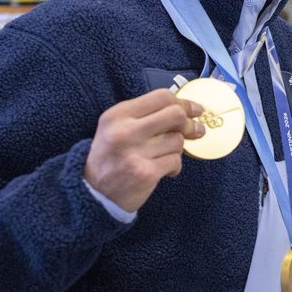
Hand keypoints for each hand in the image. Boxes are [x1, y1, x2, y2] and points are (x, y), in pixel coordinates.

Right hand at [84, 89, 205, 212]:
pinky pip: (176, 161)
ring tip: (165, 155)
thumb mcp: (117, 127)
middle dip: (190, 123)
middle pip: (175, 115)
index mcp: (118, 115)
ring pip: (177, 140)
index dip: (184, 103)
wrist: (95, 194)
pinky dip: (175, 166)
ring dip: (178, 148)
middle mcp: (125, 131)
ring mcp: (135, 153)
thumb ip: (146, 115)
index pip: (162, 97)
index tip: (195, 110)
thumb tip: (186, 109)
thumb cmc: (112, 157)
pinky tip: (165, 170)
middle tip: (196, 130)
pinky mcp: (146, 173)